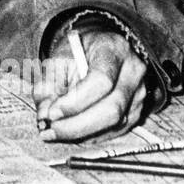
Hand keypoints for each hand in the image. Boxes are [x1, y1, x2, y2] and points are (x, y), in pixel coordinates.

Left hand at [33, 30, 148, 142]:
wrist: (101, 47)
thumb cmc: (79, 49)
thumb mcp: (59, 55)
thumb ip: (50, 82)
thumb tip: (44, 113)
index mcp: (114, 50)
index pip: (101, 81)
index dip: (76, 102)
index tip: (52, 112)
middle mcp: (133, 73)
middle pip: (112, 109)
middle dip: (77, 125)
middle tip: (50, 130)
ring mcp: (139, 94)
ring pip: (115, 125)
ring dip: (81, 134)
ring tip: (54, 133)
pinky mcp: (137, 111)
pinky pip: (115, 132)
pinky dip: (90, 136)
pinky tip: (70, 133)